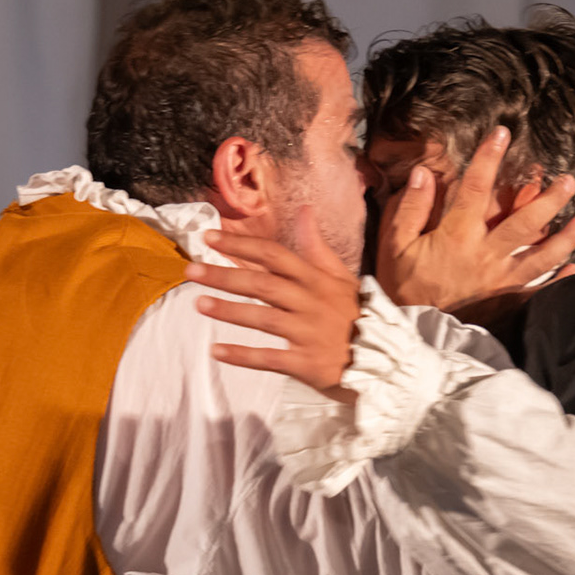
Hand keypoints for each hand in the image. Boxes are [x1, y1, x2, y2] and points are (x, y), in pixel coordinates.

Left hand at [184, 208, 362, 401]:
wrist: (384, 360)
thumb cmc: (356, 315)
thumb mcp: (342, 277)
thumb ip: (317, 246)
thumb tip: (304, 210)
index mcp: (316, 279)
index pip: (274, 255)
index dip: (242, 245)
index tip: (209, 238)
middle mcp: (310, 302)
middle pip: (262, 284)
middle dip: (225, 275)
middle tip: (190, 270)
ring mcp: (307, 334)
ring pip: (263, 318)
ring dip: (229, 311)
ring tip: (198, 304)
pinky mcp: (306, 364)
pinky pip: (269, 358)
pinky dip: (242, 355)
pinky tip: (216, 351)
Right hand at [376, 127, 574, 312]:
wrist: (413, 335)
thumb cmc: (403, 287)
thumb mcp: (394, 246)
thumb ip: (410, 209)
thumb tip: (424, 173)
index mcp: (457, 236)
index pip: (476, 189)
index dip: (488, 159)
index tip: (502, 134)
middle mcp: (485, 255)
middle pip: (523, 223)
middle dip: (548, 200)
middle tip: (569, 181)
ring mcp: (500, 281)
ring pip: (540, 257)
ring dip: (565, 239)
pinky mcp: (507, 303)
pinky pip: (537, 293)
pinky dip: (559, 283)